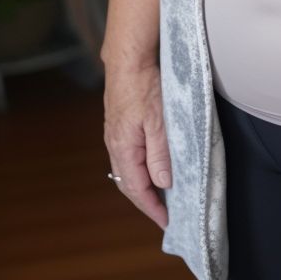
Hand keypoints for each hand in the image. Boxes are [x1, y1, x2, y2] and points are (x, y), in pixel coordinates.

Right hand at [103, 60, 170, 229]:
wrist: (128, 58)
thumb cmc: (145, 86)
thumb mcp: (159, 121)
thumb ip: (161, 154)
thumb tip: (163, 184)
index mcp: (123, 148)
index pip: (136, 188)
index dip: (151, 207)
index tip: (166, 221)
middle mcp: (114, 144)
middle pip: (127, 183)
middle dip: (145, 201)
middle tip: (163, 213)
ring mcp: (114, 134)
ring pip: (126, 169)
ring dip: (141, 185)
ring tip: (160, 194)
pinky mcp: (118, 124)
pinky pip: (127, 155)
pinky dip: (138, 168)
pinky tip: (150, 166)